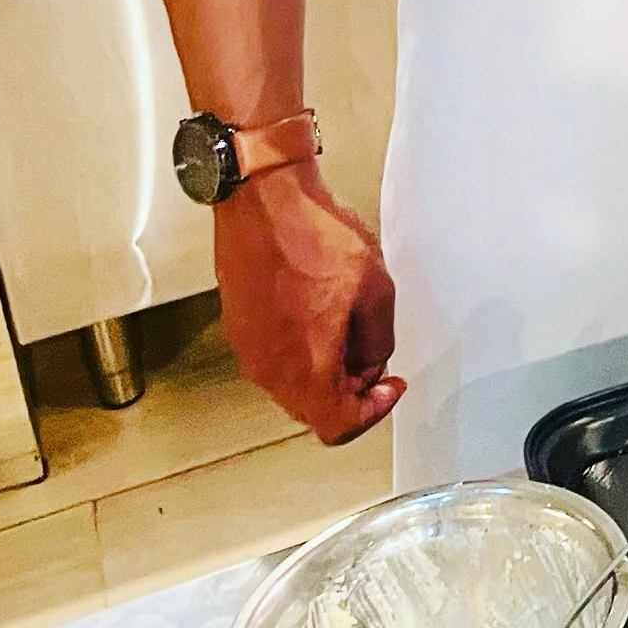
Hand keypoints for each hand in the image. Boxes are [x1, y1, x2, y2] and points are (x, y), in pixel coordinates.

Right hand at [214, 162, 403, 443]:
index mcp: (303, 369)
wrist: (264, 201)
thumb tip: (372, 360)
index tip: (389, 387)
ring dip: (325, 367)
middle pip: (314, 409)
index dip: (372, 412)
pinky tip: (321, 311)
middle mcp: (268, 368)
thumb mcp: (375, 288)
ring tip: (349, 326)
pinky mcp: (239, 326)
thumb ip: (378, 338)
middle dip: (350, 390)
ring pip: (293, 383)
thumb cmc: (312, 236)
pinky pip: (275, 356)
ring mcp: (248, 348)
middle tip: (374, 357)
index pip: (338, 426)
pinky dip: (302, 348)